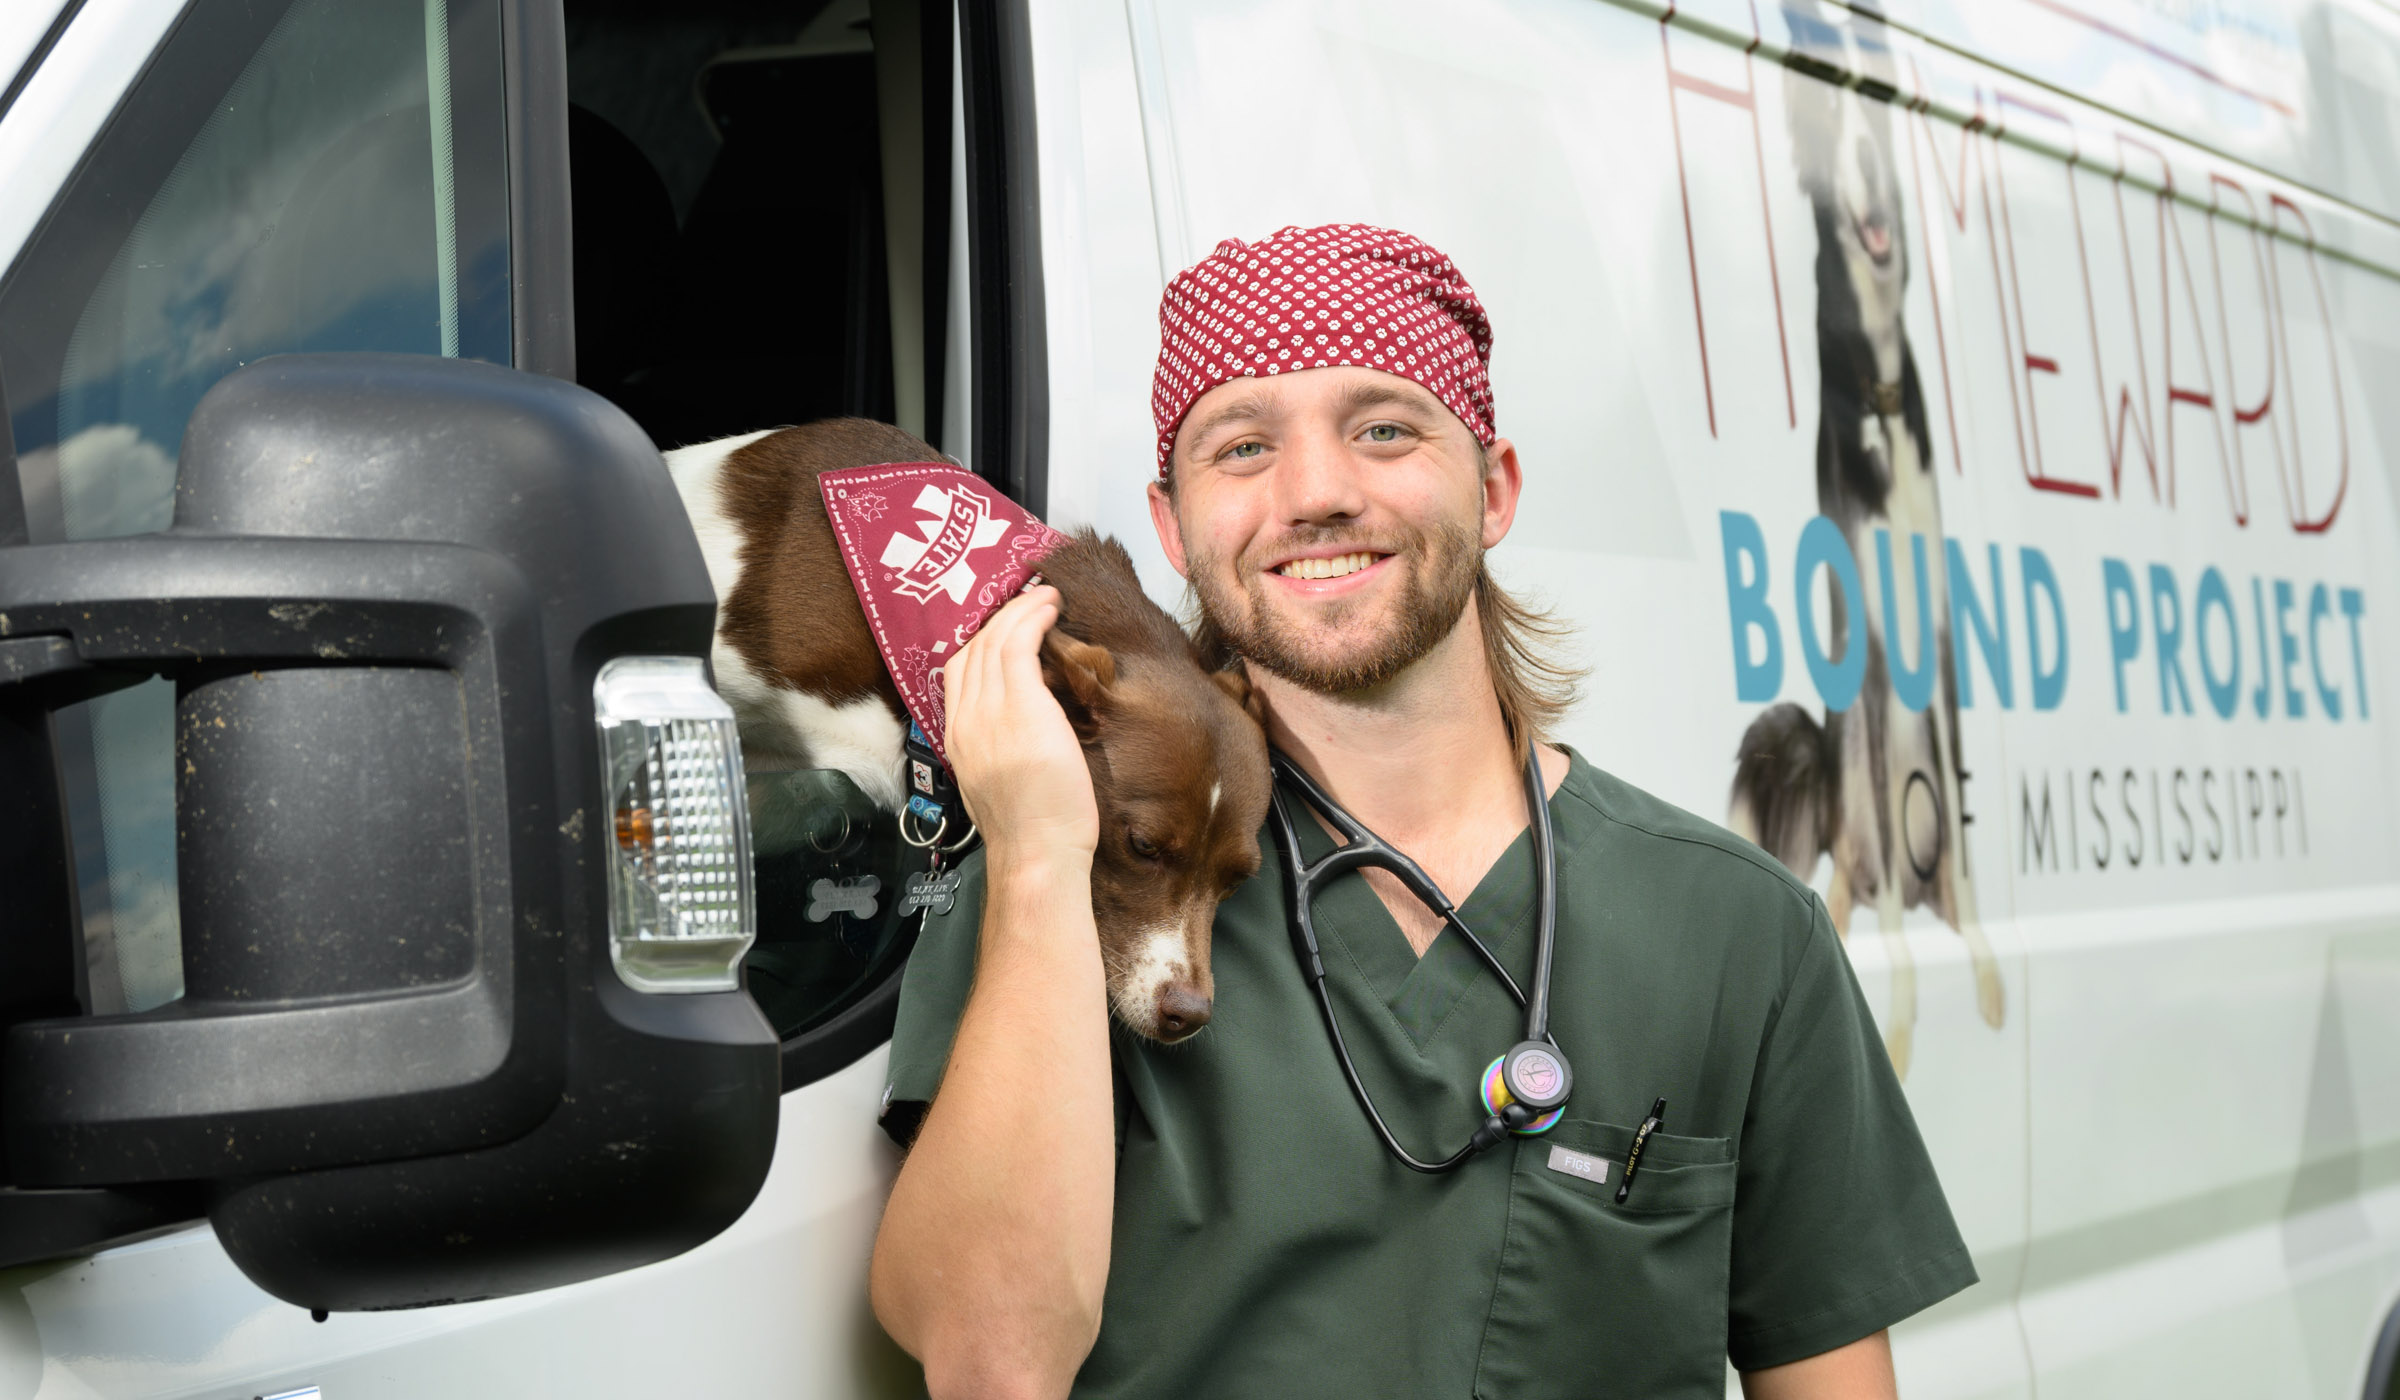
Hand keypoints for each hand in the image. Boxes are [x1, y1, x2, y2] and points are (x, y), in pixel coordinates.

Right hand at [940, 585, 1098, 865]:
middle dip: (1001, 617)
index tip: (1007, 627)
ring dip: (1021, 610)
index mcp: (958, 738)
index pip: (958, 672)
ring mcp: (989, 711)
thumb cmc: (1033, 832)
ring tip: (1046, 595)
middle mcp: (965, 719)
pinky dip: (1033, 617)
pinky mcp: (1021, 705)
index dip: (981, 641)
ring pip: (995, 639)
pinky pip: (1019, 643)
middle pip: (973, 648)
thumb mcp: (999, 785)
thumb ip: (1000, 750)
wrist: (1035, 854)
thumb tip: (1022, 732)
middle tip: (1028, 599)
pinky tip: (1051, 607)